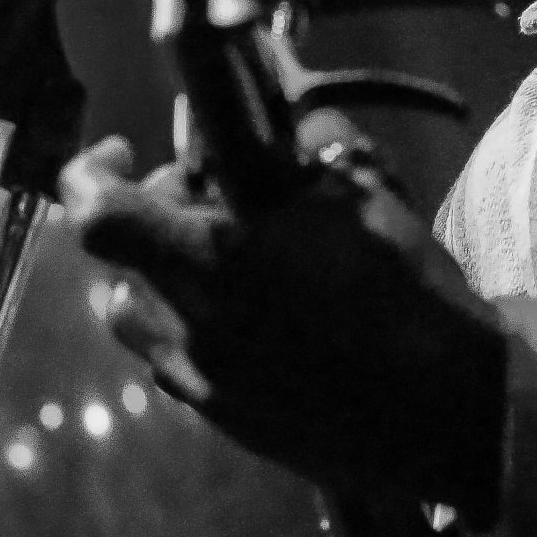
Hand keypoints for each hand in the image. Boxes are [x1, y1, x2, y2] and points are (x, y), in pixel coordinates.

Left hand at [59, 136, 505, 519]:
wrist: (446, 412)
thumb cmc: (408, 297)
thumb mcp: (366, 195)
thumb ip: (313, 143)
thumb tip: (289, 113)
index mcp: (211, 265)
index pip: (97, 213)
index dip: (90, 172)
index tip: (119, 151)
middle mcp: (188, 329)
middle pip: (115, 267)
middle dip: (148, 222)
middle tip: (205, 201)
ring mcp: (203, 386)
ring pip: (139, 322)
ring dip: (159, 282)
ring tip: (219, 264)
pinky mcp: (228, 423)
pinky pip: (180, 366)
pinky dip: (195, 330)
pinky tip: (255, 320)